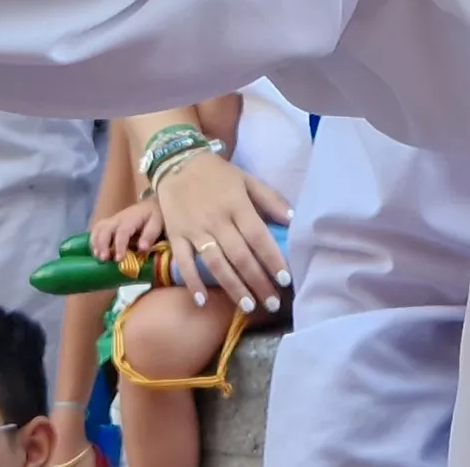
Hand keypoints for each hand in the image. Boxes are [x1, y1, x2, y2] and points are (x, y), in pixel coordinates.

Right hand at [88, 198, 163, 263]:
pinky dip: (94, 241)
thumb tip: (142, 248)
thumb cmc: (155, 216)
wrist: (151, 205)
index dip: (119, 246)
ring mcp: (112, 221)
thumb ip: (150, 235)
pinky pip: (97, 231)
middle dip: (102, 244)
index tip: (118, 259)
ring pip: (98, 229)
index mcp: (131, 219)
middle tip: (104, 259)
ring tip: (98, 257)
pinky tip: (96, 253)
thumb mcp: (157, 223)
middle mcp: (118, 219)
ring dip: (96, 243)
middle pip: (105, 229)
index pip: (122, 232)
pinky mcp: (109, 224)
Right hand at [149, 149, 292, 313]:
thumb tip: (293, 220)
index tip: (285, 280)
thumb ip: (270, 199)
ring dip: (232, 287)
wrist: (176, 161)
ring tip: (248, 306)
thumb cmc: (217, 173)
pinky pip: (183, 262)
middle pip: (240, 256)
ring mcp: (195, 229)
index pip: (258, 237)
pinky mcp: (176, 235)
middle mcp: (217, 220)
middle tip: (272, 303)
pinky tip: (202, 301)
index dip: (272, 259)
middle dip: (258, 281)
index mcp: (237, 205)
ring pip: (215, 263)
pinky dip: (192, 282)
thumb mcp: (247, 179)